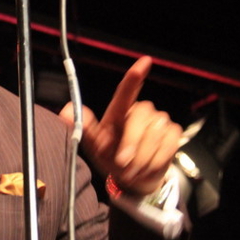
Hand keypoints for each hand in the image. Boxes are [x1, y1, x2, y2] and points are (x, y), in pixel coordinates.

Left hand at [59, 56, 181, 195]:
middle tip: (123, 163)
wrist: (132, 178)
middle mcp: (141, 111)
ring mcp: (159, 120)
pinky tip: (149, 166)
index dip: (135, 76)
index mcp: (119, 112)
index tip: (145, 61)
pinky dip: (156, 160)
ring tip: (134, 167)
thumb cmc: (111, 157)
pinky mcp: (173, 132)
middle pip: (140, 118)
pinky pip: (168, 144)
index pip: (127, 91)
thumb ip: (84, 127)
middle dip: (131, 143)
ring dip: (142, 157)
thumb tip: (66, 110)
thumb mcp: (94, 145)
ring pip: (154, 135)